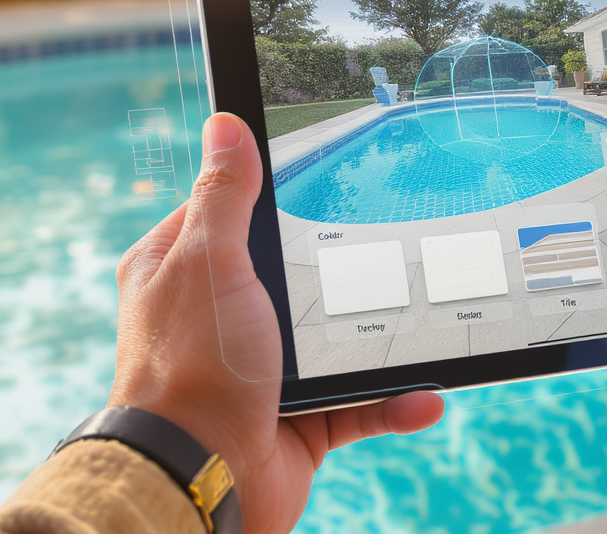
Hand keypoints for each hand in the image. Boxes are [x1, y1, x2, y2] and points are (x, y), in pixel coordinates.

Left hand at [108, 113, 443, 533]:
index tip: (326, 174)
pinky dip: (391, 402)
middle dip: (341, 267)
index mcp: (181, 273)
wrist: (199, 480)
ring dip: (378, 340)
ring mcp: (260, 373)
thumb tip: (225, 124)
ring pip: (332, 342)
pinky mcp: (295, 421)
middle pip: (290, 276)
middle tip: (395, 239)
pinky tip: (423, 395)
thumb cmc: (192, 367)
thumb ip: (225, 196)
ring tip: (424, 318)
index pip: (225, 213)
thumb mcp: (211, 262)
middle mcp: (217, 320)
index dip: (270, 193)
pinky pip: (356, 403)